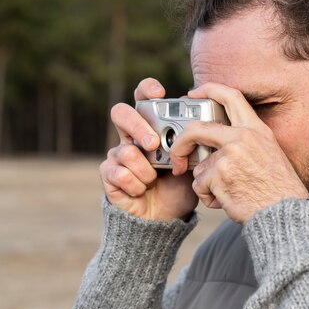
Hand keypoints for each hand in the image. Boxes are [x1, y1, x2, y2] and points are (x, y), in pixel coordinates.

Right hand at [99, 78, 197, 220]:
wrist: (165, 218)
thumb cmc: (178, 187)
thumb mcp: (192, 164)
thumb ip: (191, 145)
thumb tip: (199, 128)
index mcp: (151, 128)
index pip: (144, 99)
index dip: (147, 90)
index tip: (159, 92)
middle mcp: (130, 137)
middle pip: (121, 113)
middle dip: (138, 126)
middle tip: (153, 144)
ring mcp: (117, 155)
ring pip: (125, 151)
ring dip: (145, 171)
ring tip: (153, 181)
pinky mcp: (109, 175)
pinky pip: (119, 174)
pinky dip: (136, 185)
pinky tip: (142, 191)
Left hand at [169, 82, 308, 223]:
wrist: (283, 212)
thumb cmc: (278, 191)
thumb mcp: (268, 154)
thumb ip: (244, 143)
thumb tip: (213, 146)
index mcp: (255, 130)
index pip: (231, 96)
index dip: (208, 89)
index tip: (192, 93)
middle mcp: (242, 138)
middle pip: (197, 128)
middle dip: (181, 143)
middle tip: (178, 157)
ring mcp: (229, 155)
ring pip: (199, 167)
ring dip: (207, 185)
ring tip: (229, 193)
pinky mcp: (219, 175)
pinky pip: (199, 186)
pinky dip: (208, 198)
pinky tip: (227, 201)